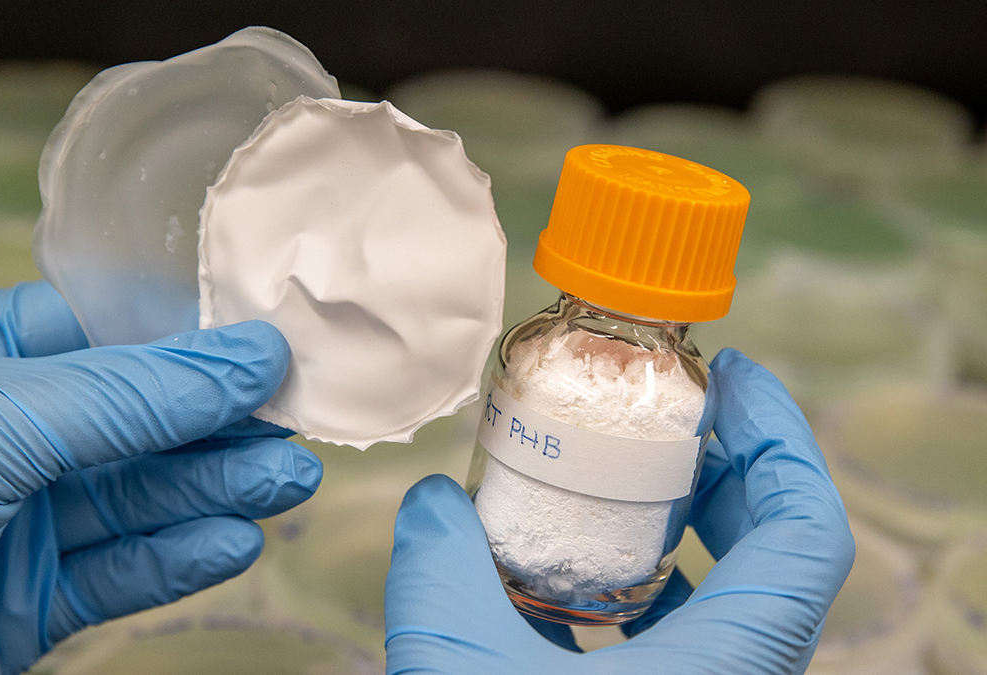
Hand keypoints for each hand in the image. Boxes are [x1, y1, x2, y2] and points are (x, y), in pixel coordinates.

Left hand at [0, 281, 321, 674]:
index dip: (186, 339)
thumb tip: (248, 356)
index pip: (101, 330)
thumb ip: (126, 394)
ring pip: (141, 497)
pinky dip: (180, 558)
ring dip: (216, 490)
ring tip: (287, 485)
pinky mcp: (30, 602)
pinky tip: (232, 543)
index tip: (267, 347)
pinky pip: (123, 570)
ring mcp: (17, 522)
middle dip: (216, 425)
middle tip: (295, 428)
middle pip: (136, 419)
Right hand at [384, 348, 853, 673]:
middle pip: (773, 555)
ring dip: (685, 529)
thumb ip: (439, 564)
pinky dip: (648, 591)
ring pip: (730, 601)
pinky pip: (684, 643)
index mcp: (727, 669)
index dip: (783, 440)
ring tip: (622, 481)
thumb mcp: (456, 665)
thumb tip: (434, 500)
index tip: (731, 379)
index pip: (807, 532)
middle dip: (724, 469)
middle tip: (668, 414)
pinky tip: (578, 576)